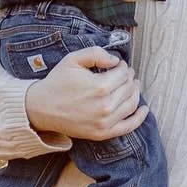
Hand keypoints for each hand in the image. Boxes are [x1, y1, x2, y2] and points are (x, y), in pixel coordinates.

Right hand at [23, 47, 145, 141]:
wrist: (41, 108)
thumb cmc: (57, 82)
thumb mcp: (73, 59)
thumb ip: (96, 53)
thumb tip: (116, 61)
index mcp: (100, 86)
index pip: (123, 73)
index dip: (123, 67)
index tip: (119, 65)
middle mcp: (105, 106)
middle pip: (129, 88)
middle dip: (130, 78)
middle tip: (126, 74)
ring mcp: (105, 122)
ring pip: (132, 104)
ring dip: (135, 92)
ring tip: (133, 85)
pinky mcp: (103, 133)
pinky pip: (129, 126)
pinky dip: (139, 118)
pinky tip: (145, 109)